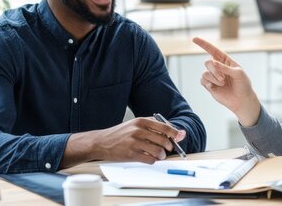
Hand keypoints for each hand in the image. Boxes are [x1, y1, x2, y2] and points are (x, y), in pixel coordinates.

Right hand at [61, 117, 185, 167]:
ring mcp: (134, 142)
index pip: (164, 127)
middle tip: (168, 148)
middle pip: (163, 140)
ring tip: (159, 155)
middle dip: (169, 146)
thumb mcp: (134, 124)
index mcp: (141, 121)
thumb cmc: (120, 133)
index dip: (174, 133)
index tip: (180, 136)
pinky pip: (149, 159)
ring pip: (158, 151)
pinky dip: (153, 160)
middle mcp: (138, 130)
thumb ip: (151, 125)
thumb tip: (170, 130)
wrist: (101, 142)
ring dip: (162, 155)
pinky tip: (150, 158)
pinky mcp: (131, 154)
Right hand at [192, 37, 260, 125]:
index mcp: (225, 60)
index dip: (203, 44)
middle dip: (214, 70)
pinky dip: (210, 84)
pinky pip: (203, 80)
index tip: (194, 39)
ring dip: (214, 78)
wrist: (241, 100)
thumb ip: (225, 67)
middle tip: (223, 79)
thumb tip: (212, 62)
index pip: (212, 49)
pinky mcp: (208, 84)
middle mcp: (217, 66)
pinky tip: (216, 88)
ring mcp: (212, 75)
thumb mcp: (238, 73)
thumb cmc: (243, 84)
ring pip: (205, 72)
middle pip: (207, 62)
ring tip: (223, 84)